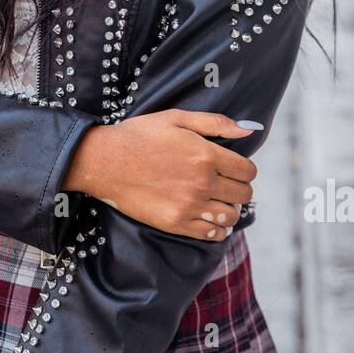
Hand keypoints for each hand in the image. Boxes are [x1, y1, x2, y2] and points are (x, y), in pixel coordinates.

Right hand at [63, 110, 258, 241]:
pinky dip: (216, 228)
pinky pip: (211, 234)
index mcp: (206, 155)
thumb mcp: (176, 119)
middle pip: (243, 194)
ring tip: (217, 201)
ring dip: (229, 208)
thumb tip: (249, 129)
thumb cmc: (139, 136)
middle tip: (225, 183)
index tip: (234, 168)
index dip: (244, 169)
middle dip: (238, 188)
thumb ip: (215, 123)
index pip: (247, 171)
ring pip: (230, 216)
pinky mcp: (175, 223)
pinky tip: (208, 218)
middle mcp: (203, 183)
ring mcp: (189, 206)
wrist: (104, 161)